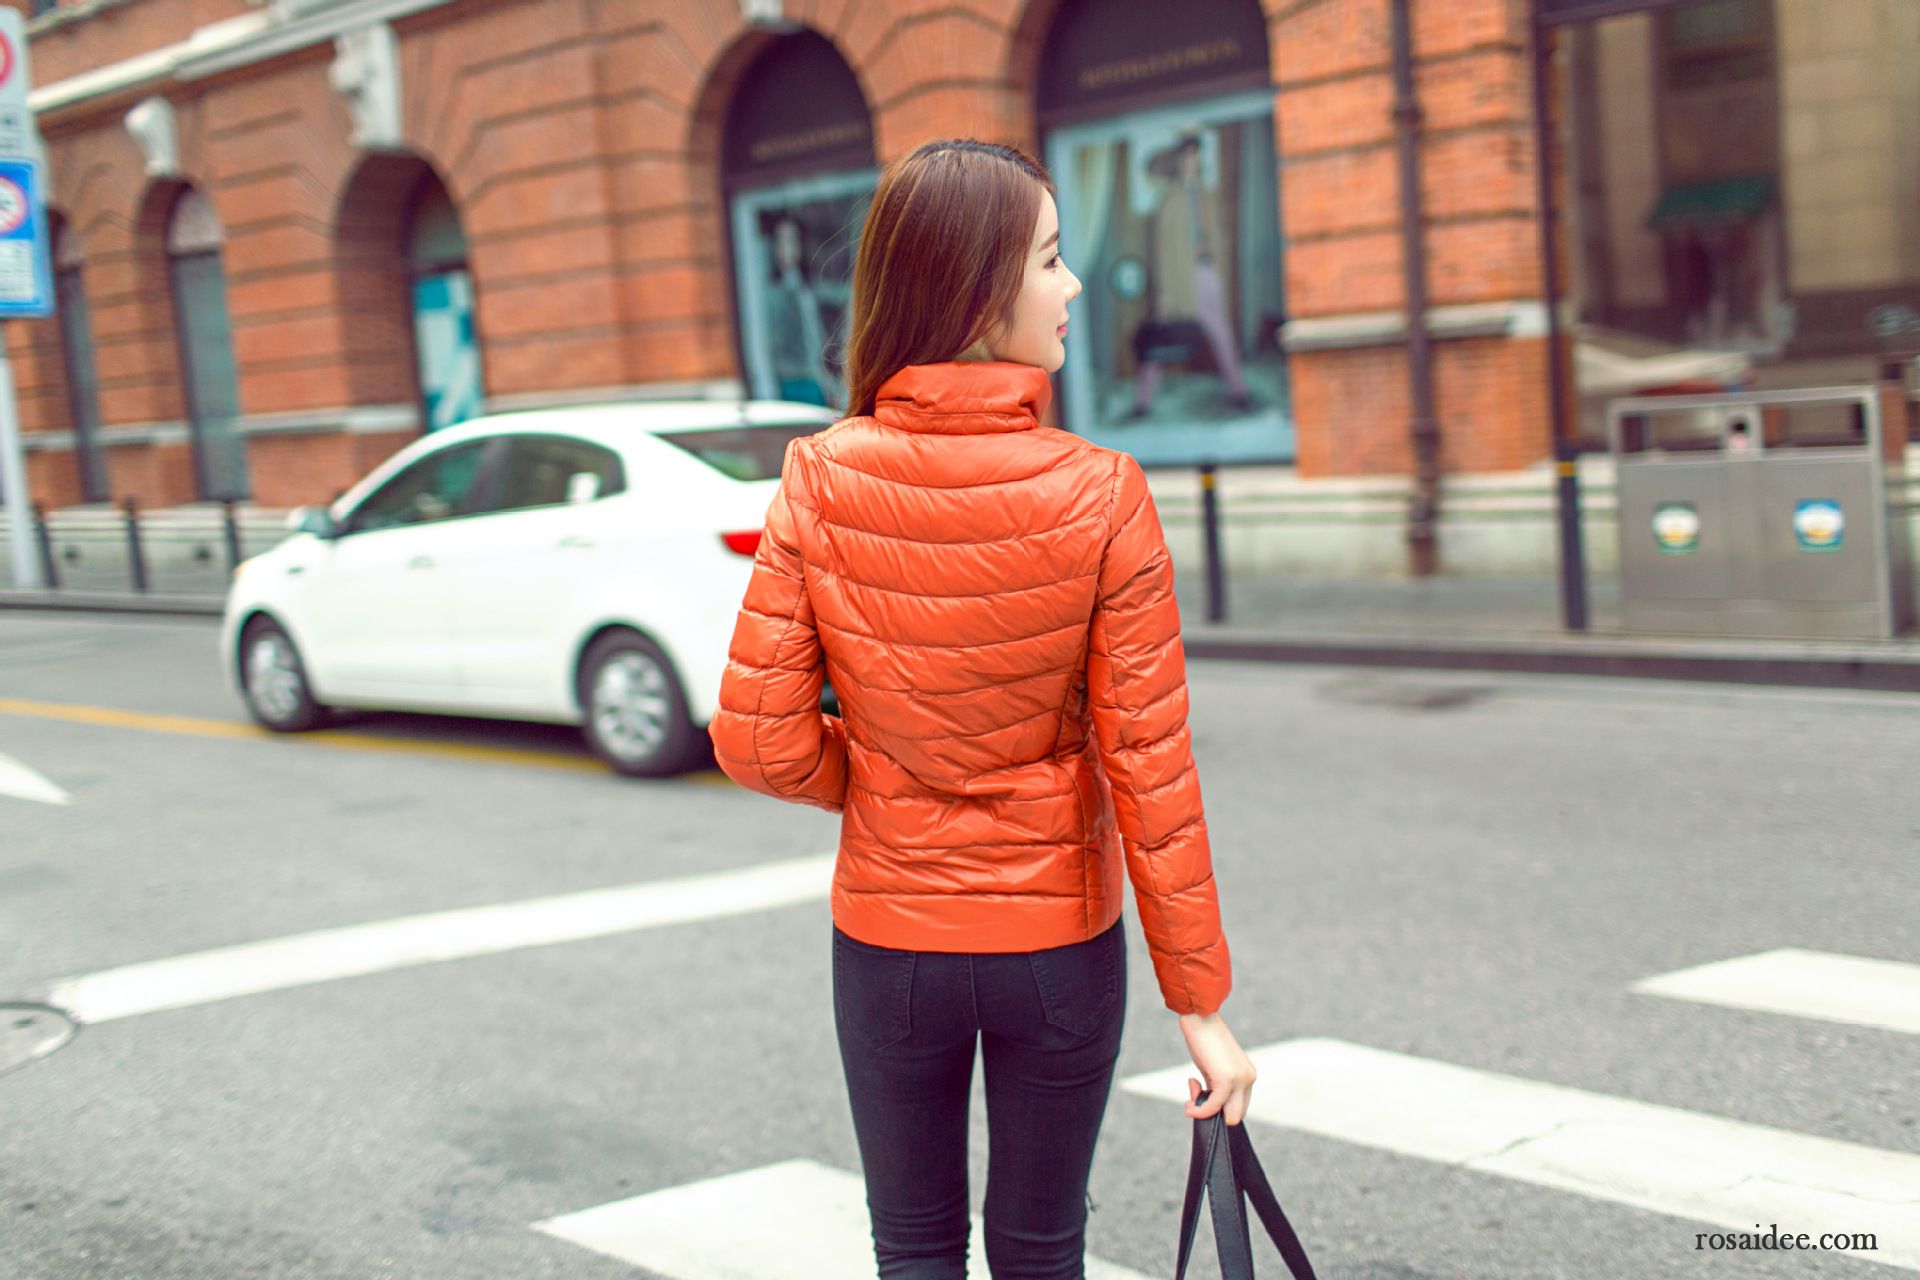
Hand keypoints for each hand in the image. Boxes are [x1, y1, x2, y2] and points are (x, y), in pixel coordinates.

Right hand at [1178, 1010, 1255, 1125]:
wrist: (1200, 1017)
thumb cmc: (1203, 1039)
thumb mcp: (1212, 1069)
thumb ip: (1215, 1088)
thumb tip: (1203, 1107)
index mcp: (1247, 1075)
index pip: (1239, 1107)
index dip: (1218, 1109)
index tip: (1198, 1097)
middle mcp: (1249, 1079)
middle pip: (1236, 1115)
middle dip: (1212, 1114)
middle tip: (1192, 1099)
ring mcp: (1240, 1079)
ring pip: (1229, 1116)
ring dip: (1204, 1113)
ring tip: (1189, 1101)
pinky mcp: (1227, 1079)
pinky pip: (1214, 1106)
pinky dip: (1200, 1111)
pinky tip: (1189, 1104)